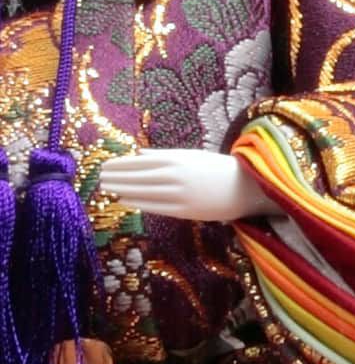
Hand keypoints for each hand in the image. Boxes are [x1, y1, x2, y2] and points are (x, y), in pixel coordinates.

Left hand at [99, 149, 281, 221]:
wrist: (245, 188)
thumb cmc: (219, 169)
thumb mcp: (192, 155)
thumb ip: (165, 155)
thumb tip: (140, 153)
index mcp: (178, 158)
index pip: (141, 160)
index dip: (121, 164)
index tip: (106, 165)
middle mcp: (176, 175)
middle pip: (138, 176)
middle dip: (117, 176)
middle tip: (100, 177)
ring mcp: (179, 193)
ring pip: (143, 191)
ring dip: (123, 190)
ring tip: (107, 189)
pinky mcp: (185, 210)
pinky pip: (156, 206)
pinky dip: (138, 203)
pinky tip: (125, 200)